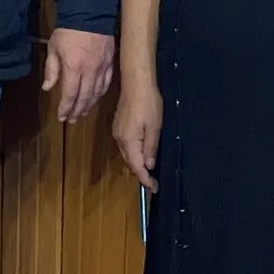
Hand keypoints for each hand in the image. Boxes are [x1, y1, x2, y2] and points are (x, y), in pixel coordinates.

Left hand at [43, 28, 114, 122]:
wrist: (90, 14)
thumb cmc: (68, 31)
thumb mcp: (53, 48)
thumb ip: (52, 69)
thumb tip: (47, 88)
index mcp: (73, 67)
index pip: (70, 94)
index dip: (66, 107)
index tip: (61, 116)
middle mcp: (89, 71)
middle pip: (85, 97)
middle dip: (77, 111)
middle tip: (72, 120)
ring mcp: (102, 68)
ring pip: (97, 93)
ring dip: (89, 105)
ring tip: (82, 114)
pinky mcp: (110, 63)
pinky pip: (106, 83)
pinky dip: (100, 94)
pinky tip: (95, 99)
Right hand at [112, 77, 161, 191]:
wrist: (136, 84)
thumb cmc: (149, 105)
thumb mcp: (155, 128)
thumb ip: (151, 148)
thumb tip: (149, 165)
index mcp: (129, 141)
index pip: (136, 166)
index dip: (145, 179)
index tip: (154, 188)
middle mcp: (120, 139)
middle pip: (129, 162)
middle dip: (141, 173)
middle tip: (153, 183)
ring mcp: (117, 132)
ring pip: (127, 154)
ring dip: (137, 164)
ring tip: (149, 171)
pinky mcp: (118, 126)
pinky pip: (126, 146)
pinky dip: (134, 153)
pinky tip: (142, 154)